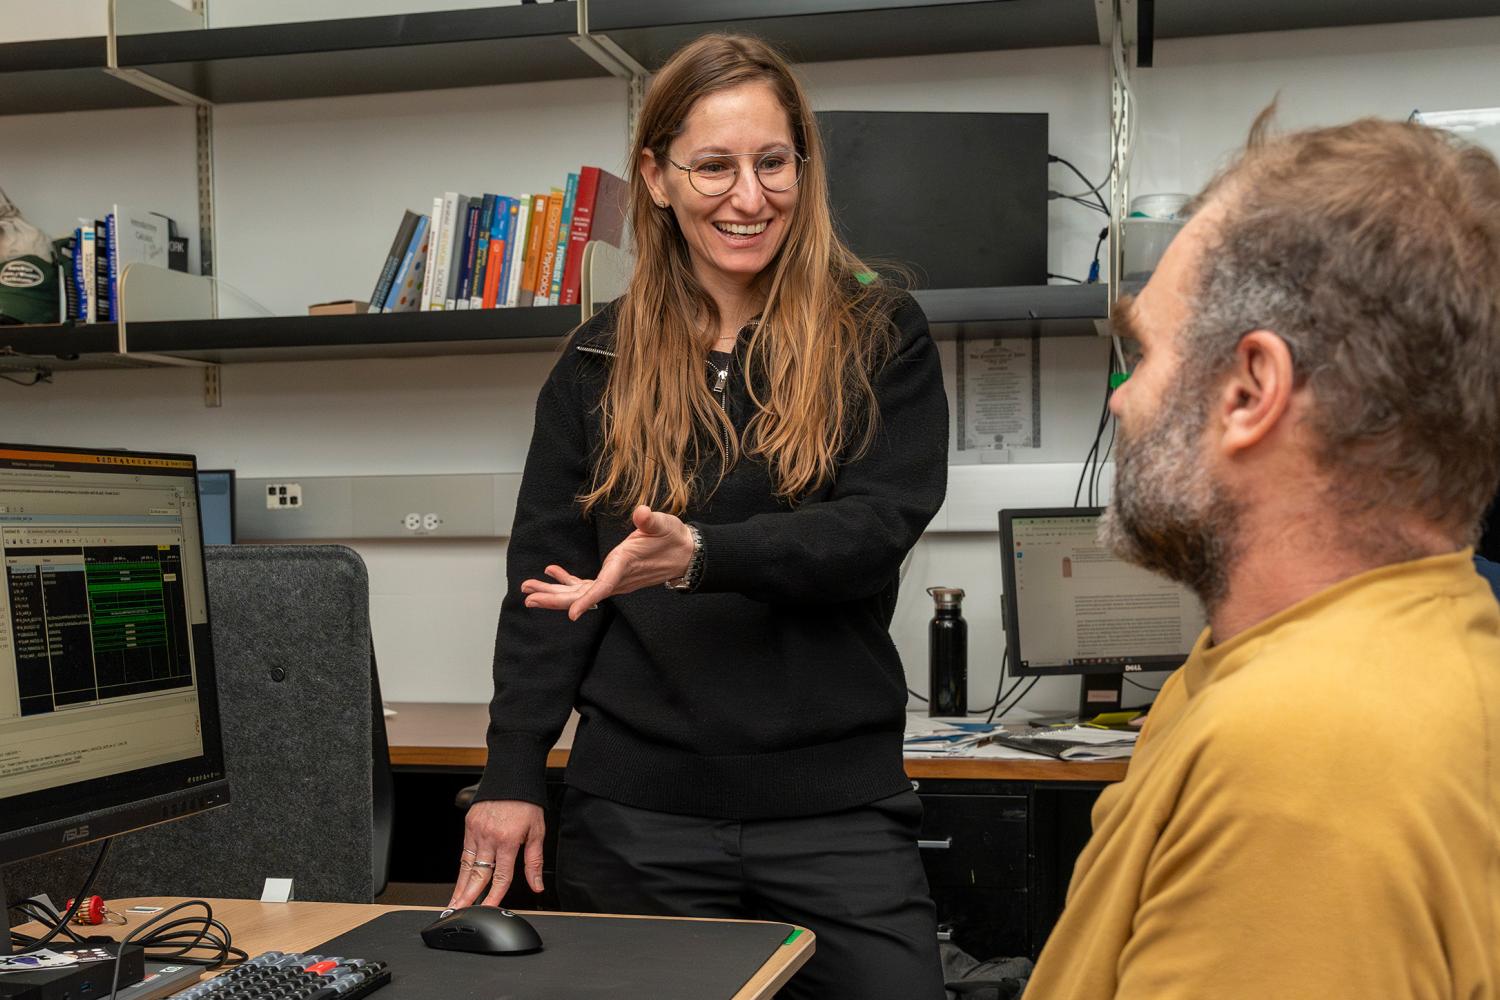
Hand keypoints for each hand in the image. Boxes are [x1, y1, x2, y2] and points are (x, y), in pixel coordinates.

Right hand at [448, 799, 545, 908]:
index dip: (494, 896)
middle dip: (467, 896)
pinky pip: (464, 851)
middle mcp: (490, 836)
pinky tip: (460, 879)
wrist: (511, 777)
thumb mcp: (538, 831)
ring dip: (460, 885)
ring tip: (454, 902)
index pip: (501, 876)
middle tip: (458, 912)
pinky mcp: (469, 825)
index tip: (487, 910)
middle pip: (477, 873)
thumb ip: (534, 861)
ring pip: (466, 865)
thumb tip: (536, 885)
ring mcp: (476, 830)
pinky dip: (461, 867)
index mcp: (509, 840)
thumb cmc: (526, 803)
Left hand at [520, 505, 694, 619]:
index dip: (587, 601)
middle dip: (555, 597)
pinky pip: (585, 584)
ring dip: (554, 591)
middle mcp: (616, 579)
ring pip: (580, 593)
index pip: (604, 587)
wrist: (684, 554)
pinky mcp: (612, 576)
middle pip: (582, 596)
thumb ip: (650, 521)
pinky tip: (552, 572)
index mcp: (625, 565)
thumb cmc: (673, 538)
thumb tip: (641, 513)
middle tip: (528, 596)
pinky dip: (567, 580)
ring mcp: (613, 581)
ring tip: (528, 588)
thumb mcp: (664, 525)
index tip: (572, 615)